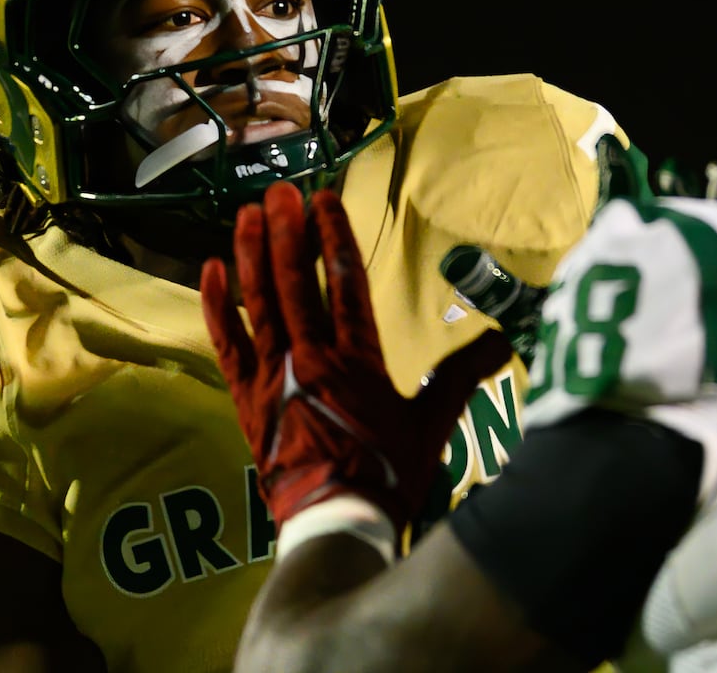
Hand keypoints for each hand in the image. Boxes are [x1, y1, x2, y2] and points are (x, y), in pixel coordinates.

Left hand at [201, 181, 511, 537]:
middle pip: (293, 280)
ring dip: (250, 253)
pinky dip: (216, 305)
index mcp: (357, 358)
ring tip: (247, 213)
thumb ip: (462, 374)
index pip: (343, 281)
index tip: (326, 200)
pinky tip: (210, 268)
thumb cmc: (387, 473)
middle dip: (287, 230)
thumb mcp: (432, 422)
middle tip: (281, 192)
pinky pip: (226, 342)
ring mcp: (272, 375)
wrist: (336, 523)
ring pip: (257, 302)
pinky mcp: (245, 396)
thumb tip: (506, 340)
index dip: (334, 236)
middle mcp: (310, 356)